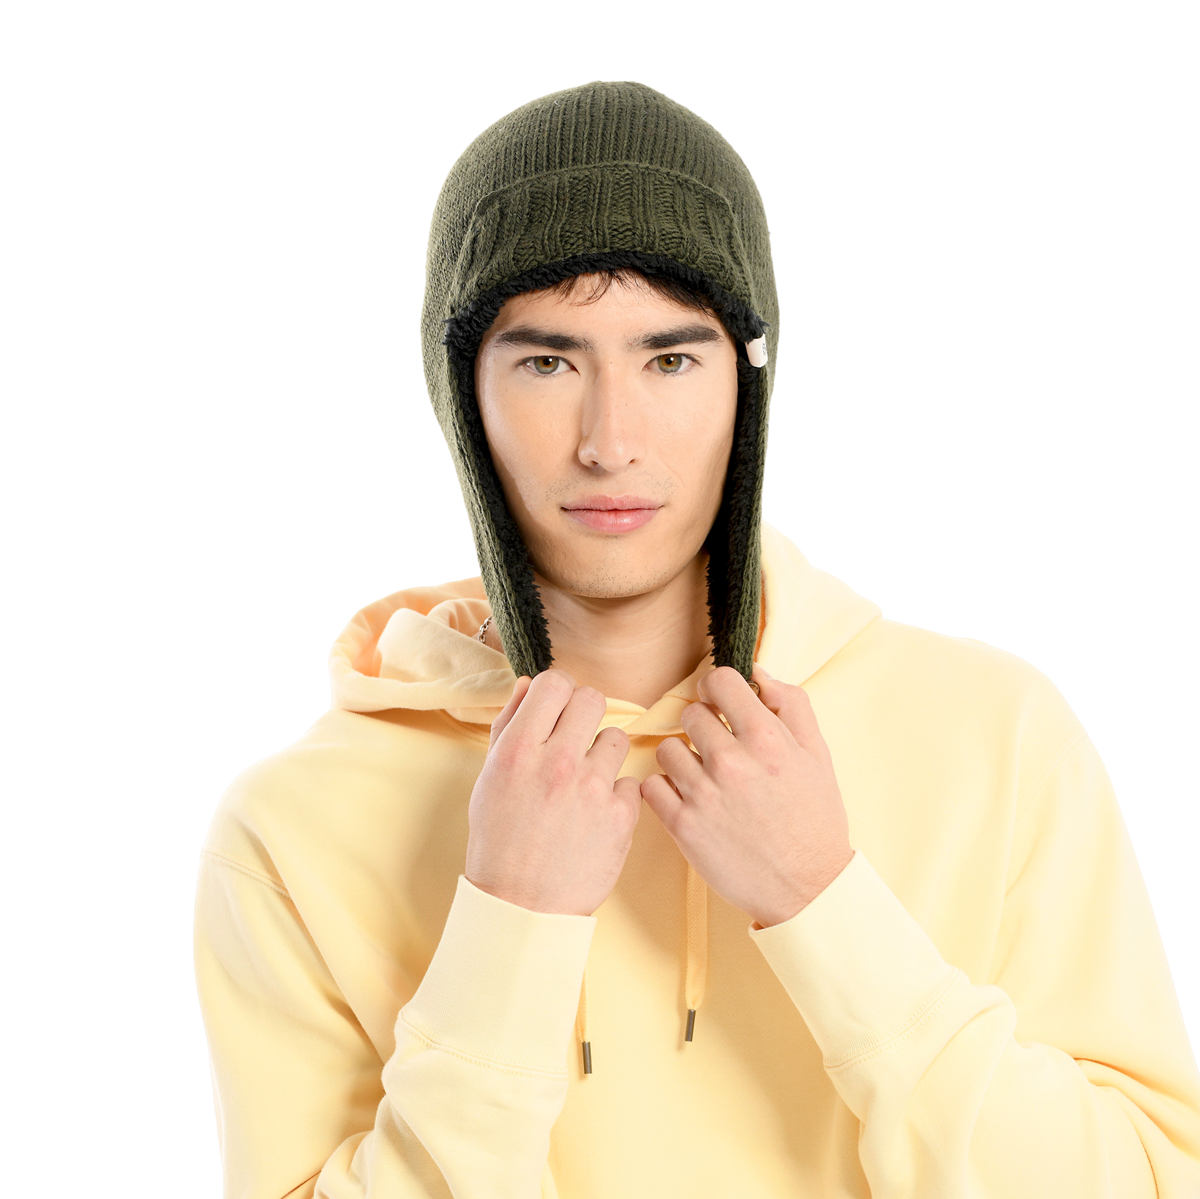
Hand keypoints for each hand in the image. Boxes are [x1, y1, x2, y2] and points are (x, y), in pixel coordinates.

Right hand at [465, 670, 642, 916]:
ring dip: (603, 754)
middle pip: (592, 698)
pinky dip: (616, 794)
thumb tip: (529, 684)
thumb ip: (509, 726)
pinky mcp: (621, 817)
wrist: (522, 907)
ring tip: (584, 782)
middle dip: (583, 714)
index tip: (555, 712)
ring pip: (617, 737)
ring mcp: (592, 789)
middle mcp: (556, 763)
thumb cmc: (500, 841)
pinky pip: (630, 780)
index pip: (553, 683)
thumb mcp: (489, 779)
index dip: (556, 694)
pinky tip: (596, 813)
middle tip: (574, 740)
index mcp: (517, 751)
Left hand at [640, 665, 852, 928]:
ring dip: (683, 758)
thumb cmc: (815, 820)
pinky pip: (651, 785)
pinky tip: (688, 797)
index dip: (718, 689)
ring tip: (704, 776)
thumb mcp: (817, 754)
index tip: (722, 704)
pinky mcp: (683, 826)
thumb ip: (791, 704)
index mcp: (766, 739)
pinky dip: (665, 789)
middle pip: (690, 714)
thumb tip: (758, 673)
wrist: (807, 889)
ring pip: (667, 749)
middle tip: (719, 748)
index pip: (719, 681)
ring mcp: (703, 795)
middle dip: (704, 726)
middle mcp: (731, 762)